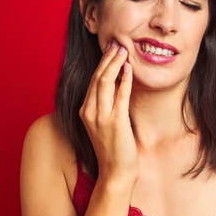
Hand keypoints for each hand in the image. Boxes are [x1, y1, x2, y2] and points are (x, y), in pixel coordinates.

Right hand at [79, 39, 137, 183]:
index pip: (92, 80)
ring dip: (115, 63)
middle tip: (117, 43)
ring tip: (123, 50)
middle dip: (107, 58)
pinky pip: (120, 95)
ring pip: (105, 82)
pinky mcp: (115, 123)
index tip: (110, 49)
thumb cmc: (114, 150)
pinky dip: (125, 80)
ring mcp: (101, 117)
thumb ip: (107, 106)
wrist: (115, 173)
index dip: (102, 62)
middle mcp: (89, 112)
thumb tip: (117, 85)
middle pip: (97, 77)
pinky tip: (130, 68)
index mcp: (85, 111)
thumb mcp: (105, 124)